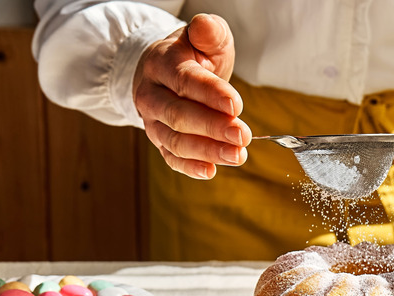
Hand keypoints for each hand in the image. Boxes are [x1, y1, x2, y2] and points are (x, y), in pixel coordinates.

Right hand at [133, 14, 250, 178]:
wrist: (165, 72)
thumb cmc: (192, 56)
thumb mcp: (204, 39)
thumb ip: (209, 32)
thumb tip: (205, 26)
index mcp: (162, 63)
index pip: (185, 80)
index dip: (211, 94)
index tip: (236, 106)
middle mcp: (151, 93)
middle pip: (179, 115)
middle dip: (212, 128)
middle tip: (242, 136)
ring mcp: (152, 120)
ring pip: (174, 140)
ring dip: (207, 151)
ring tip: (237, 155)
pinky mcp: (158, 140)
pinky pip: (170, 157)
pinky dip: (190, 167)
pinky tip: (211, 170)